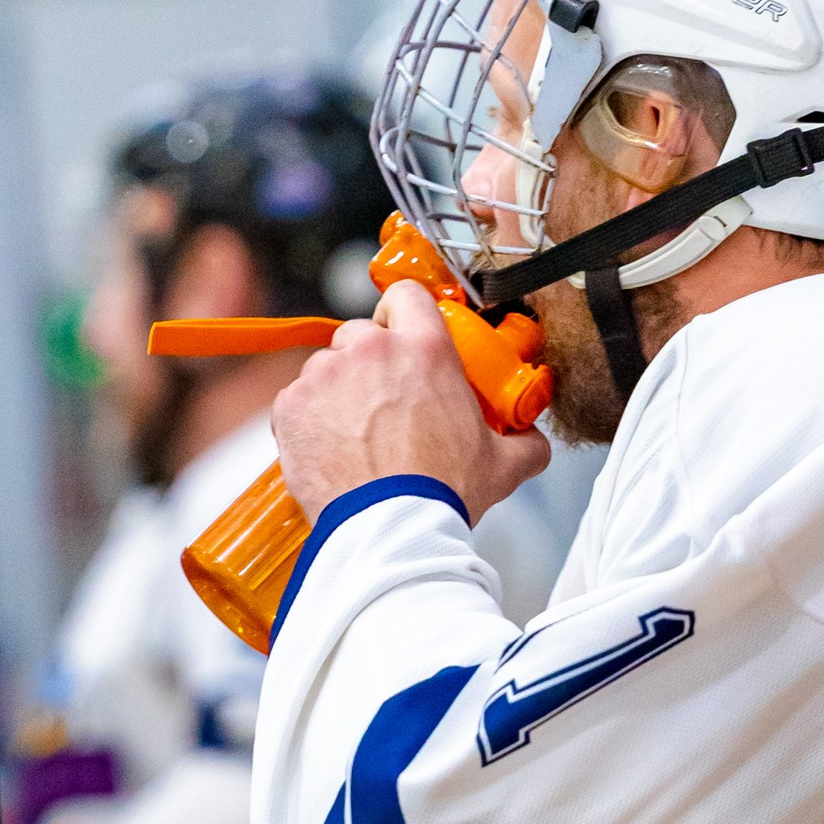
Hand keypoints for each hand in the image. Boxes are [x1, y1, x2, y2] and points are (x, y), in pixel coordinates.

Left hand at [271, 281, 547, 526]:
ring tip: (356, 437)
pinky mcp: (291, 405)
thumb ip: (524, 442)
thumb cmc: (442, 492)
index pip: (407, 294)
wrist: (390, 528)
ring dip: (338, 392)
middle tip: (383, 403)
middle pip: (362, 334)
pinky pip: (298, 401)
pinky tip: (331, 450)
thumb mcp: (502, 464)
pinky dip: (310, 421)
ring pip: (327, 368)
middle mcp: (371, 349)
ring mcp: (325, 374)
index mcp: (425, 348)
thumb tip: (532, 440)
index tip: (403, 337)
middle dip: (370, 362)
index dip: (404, 312)